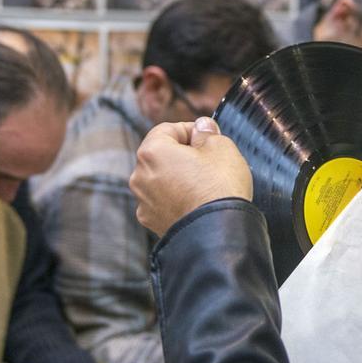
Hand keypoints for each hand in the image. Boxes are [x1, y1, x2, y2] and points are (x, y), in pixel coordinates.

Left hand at [130, 117, 252, 236]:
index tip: (209, 138)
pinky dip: (177, 199)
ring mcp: (144, 202)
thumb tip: (202, 127)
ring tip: (205, 185)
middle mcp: (140, 176)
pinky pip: (164, 202)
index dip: (191, 130)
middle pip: (161, 155)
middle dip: (183, 155)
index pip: (168, 129)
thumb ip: (208, 133)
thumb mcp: (222, 147)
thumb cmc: (220, 186)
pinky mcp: (152, 222)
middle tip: (210, 161)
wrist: (218, 234)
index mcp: (152, 151)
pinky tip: (197, 203)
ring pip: (162, 180)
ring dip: (179, 178)